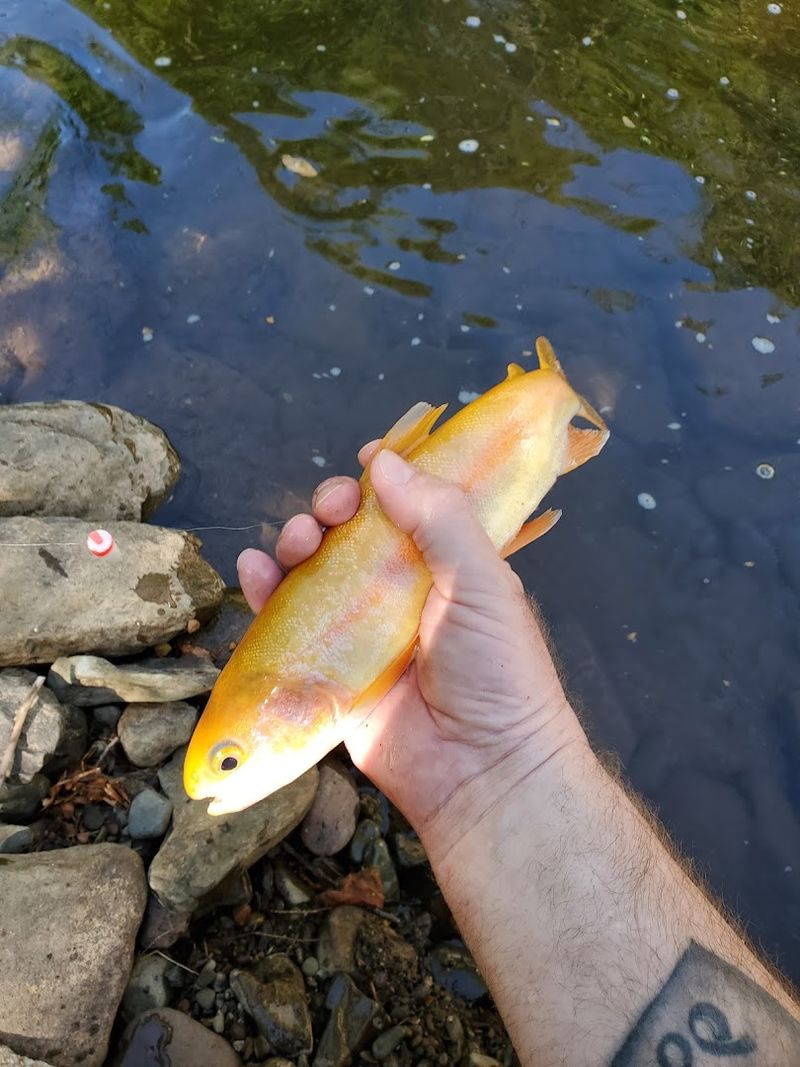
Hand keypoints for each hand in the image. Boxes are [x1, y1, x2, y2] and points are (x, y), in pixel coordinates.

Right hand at [238, 446, 585, 860]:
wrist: (481, 771)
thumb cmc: (497, 672)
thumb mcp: (483, 582)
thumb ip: (440, 518)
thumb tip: (388, 462)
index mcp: (448, 566)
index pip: (409, 508)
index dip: (386, 480)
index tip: (368, 462)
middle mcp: (401, 593)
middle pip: (351, 534)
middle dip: (333, 508)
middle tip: (332, 509)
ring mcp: (361, 631)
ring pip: (314, 571)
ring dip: (297, 543)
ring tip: (297, 542)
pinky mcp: (327, 669)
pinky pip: (287, 623)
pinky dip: (264, 591)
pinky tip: (254, 570)